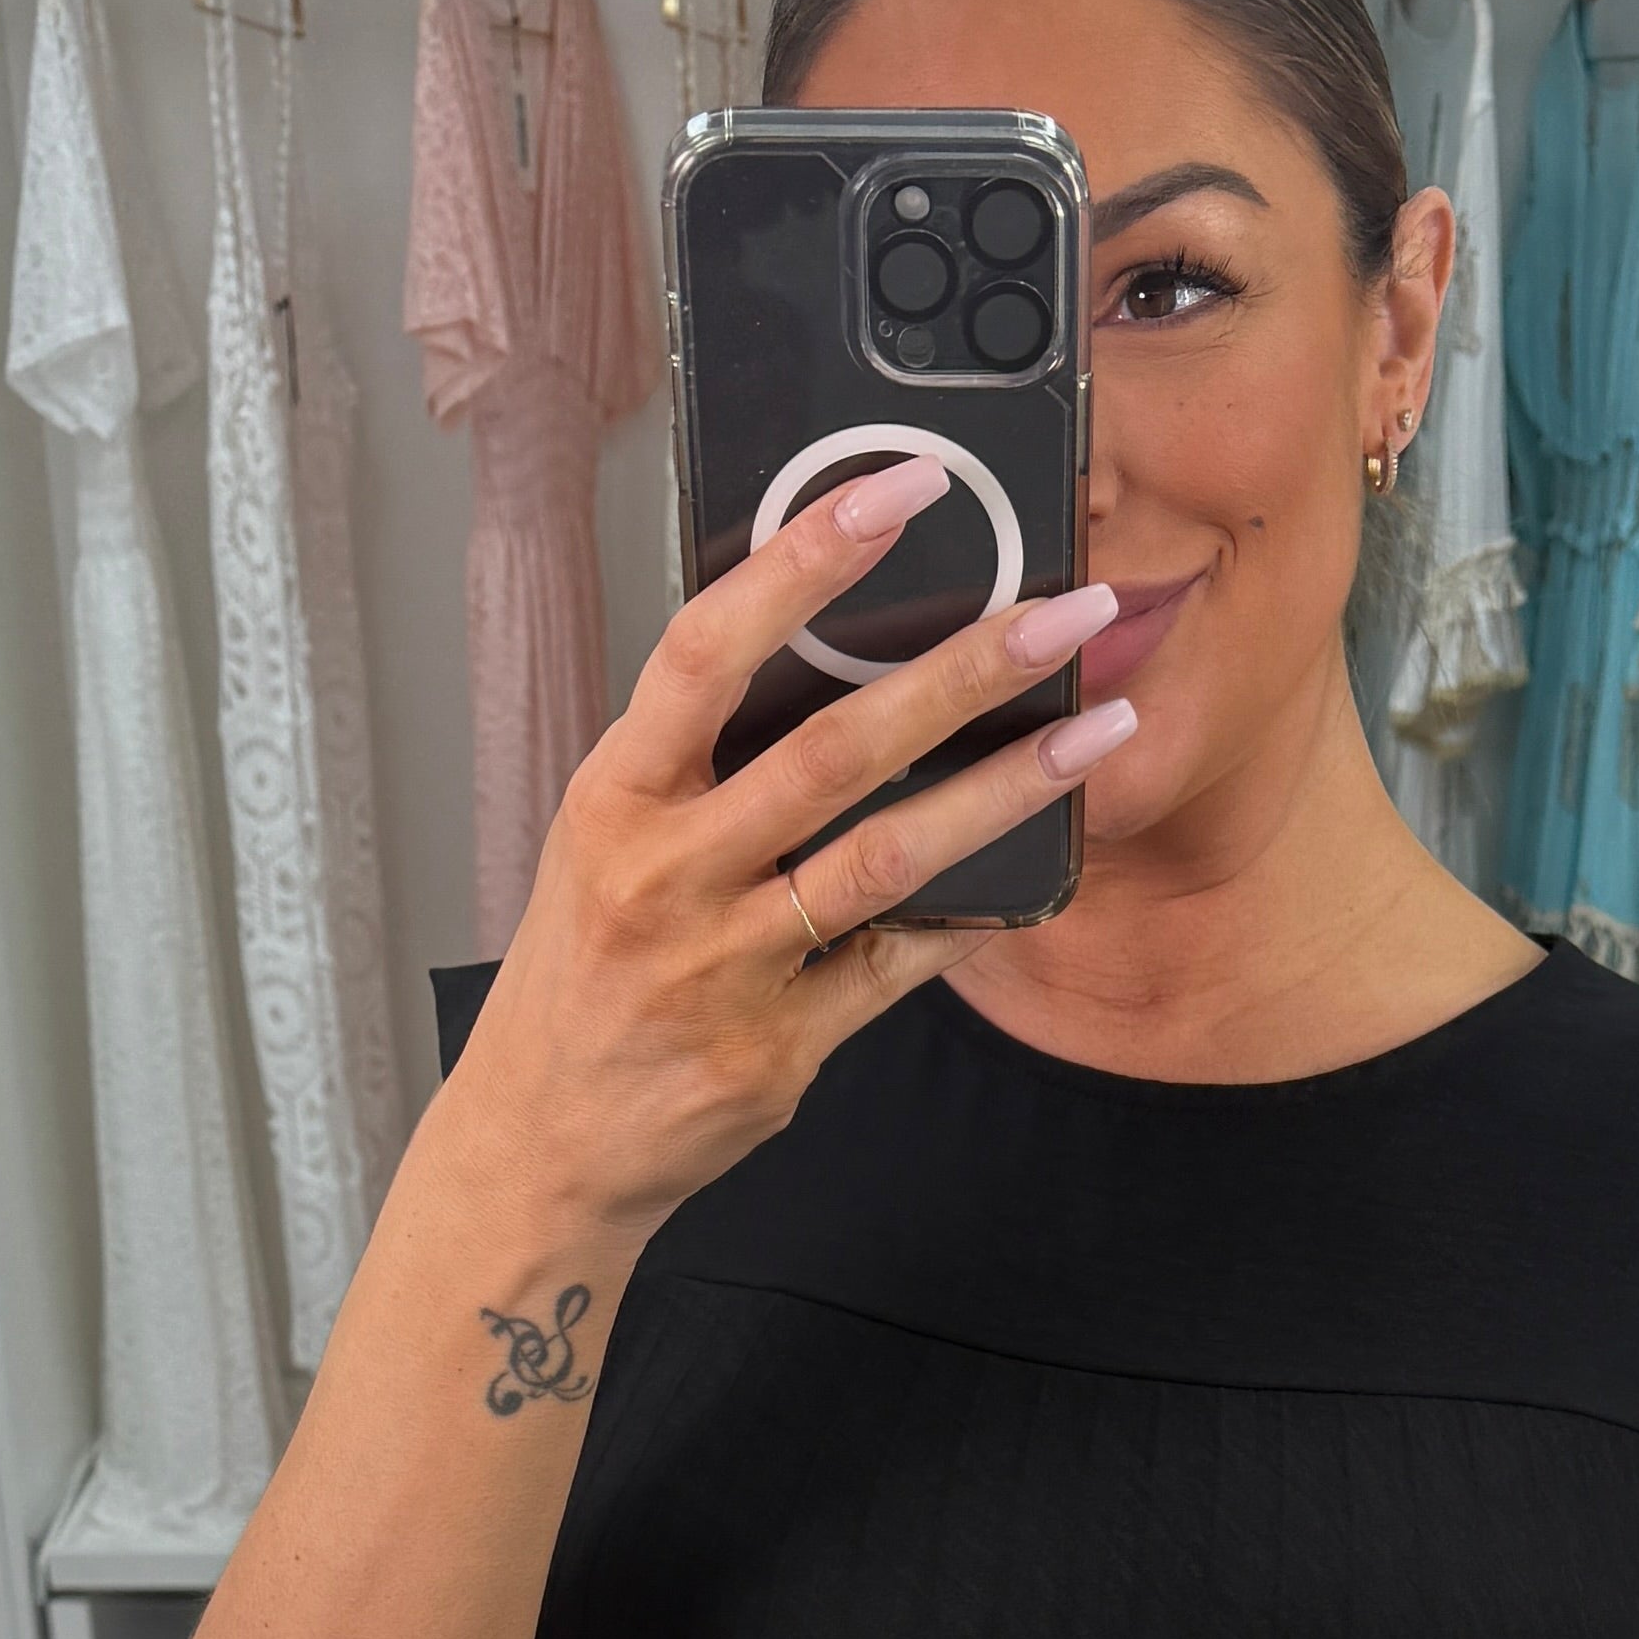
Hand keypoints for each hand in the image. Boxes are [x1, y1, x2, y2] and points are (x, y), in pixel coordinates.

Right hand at [439, 453, 1126, 1253]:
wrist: (541, 1145)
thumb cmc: (582, 977)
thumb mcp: (606, 841)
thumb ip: (699, 759)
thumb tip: (820, 652)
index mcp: (616, 797)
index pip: (707, 650)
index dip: (802, 562)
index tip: (895, 493)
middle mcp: (667, 874)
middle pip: (832, 749)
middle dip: (960, 670)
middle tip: (1062, 612)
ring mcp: (727, 966)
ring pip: (888, 856)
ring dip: (1007, 788)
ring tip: (1098, 731)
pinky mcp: (780, 1046)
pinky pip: (901, 964)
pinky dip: (975, 913)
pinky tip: (1043, 869)